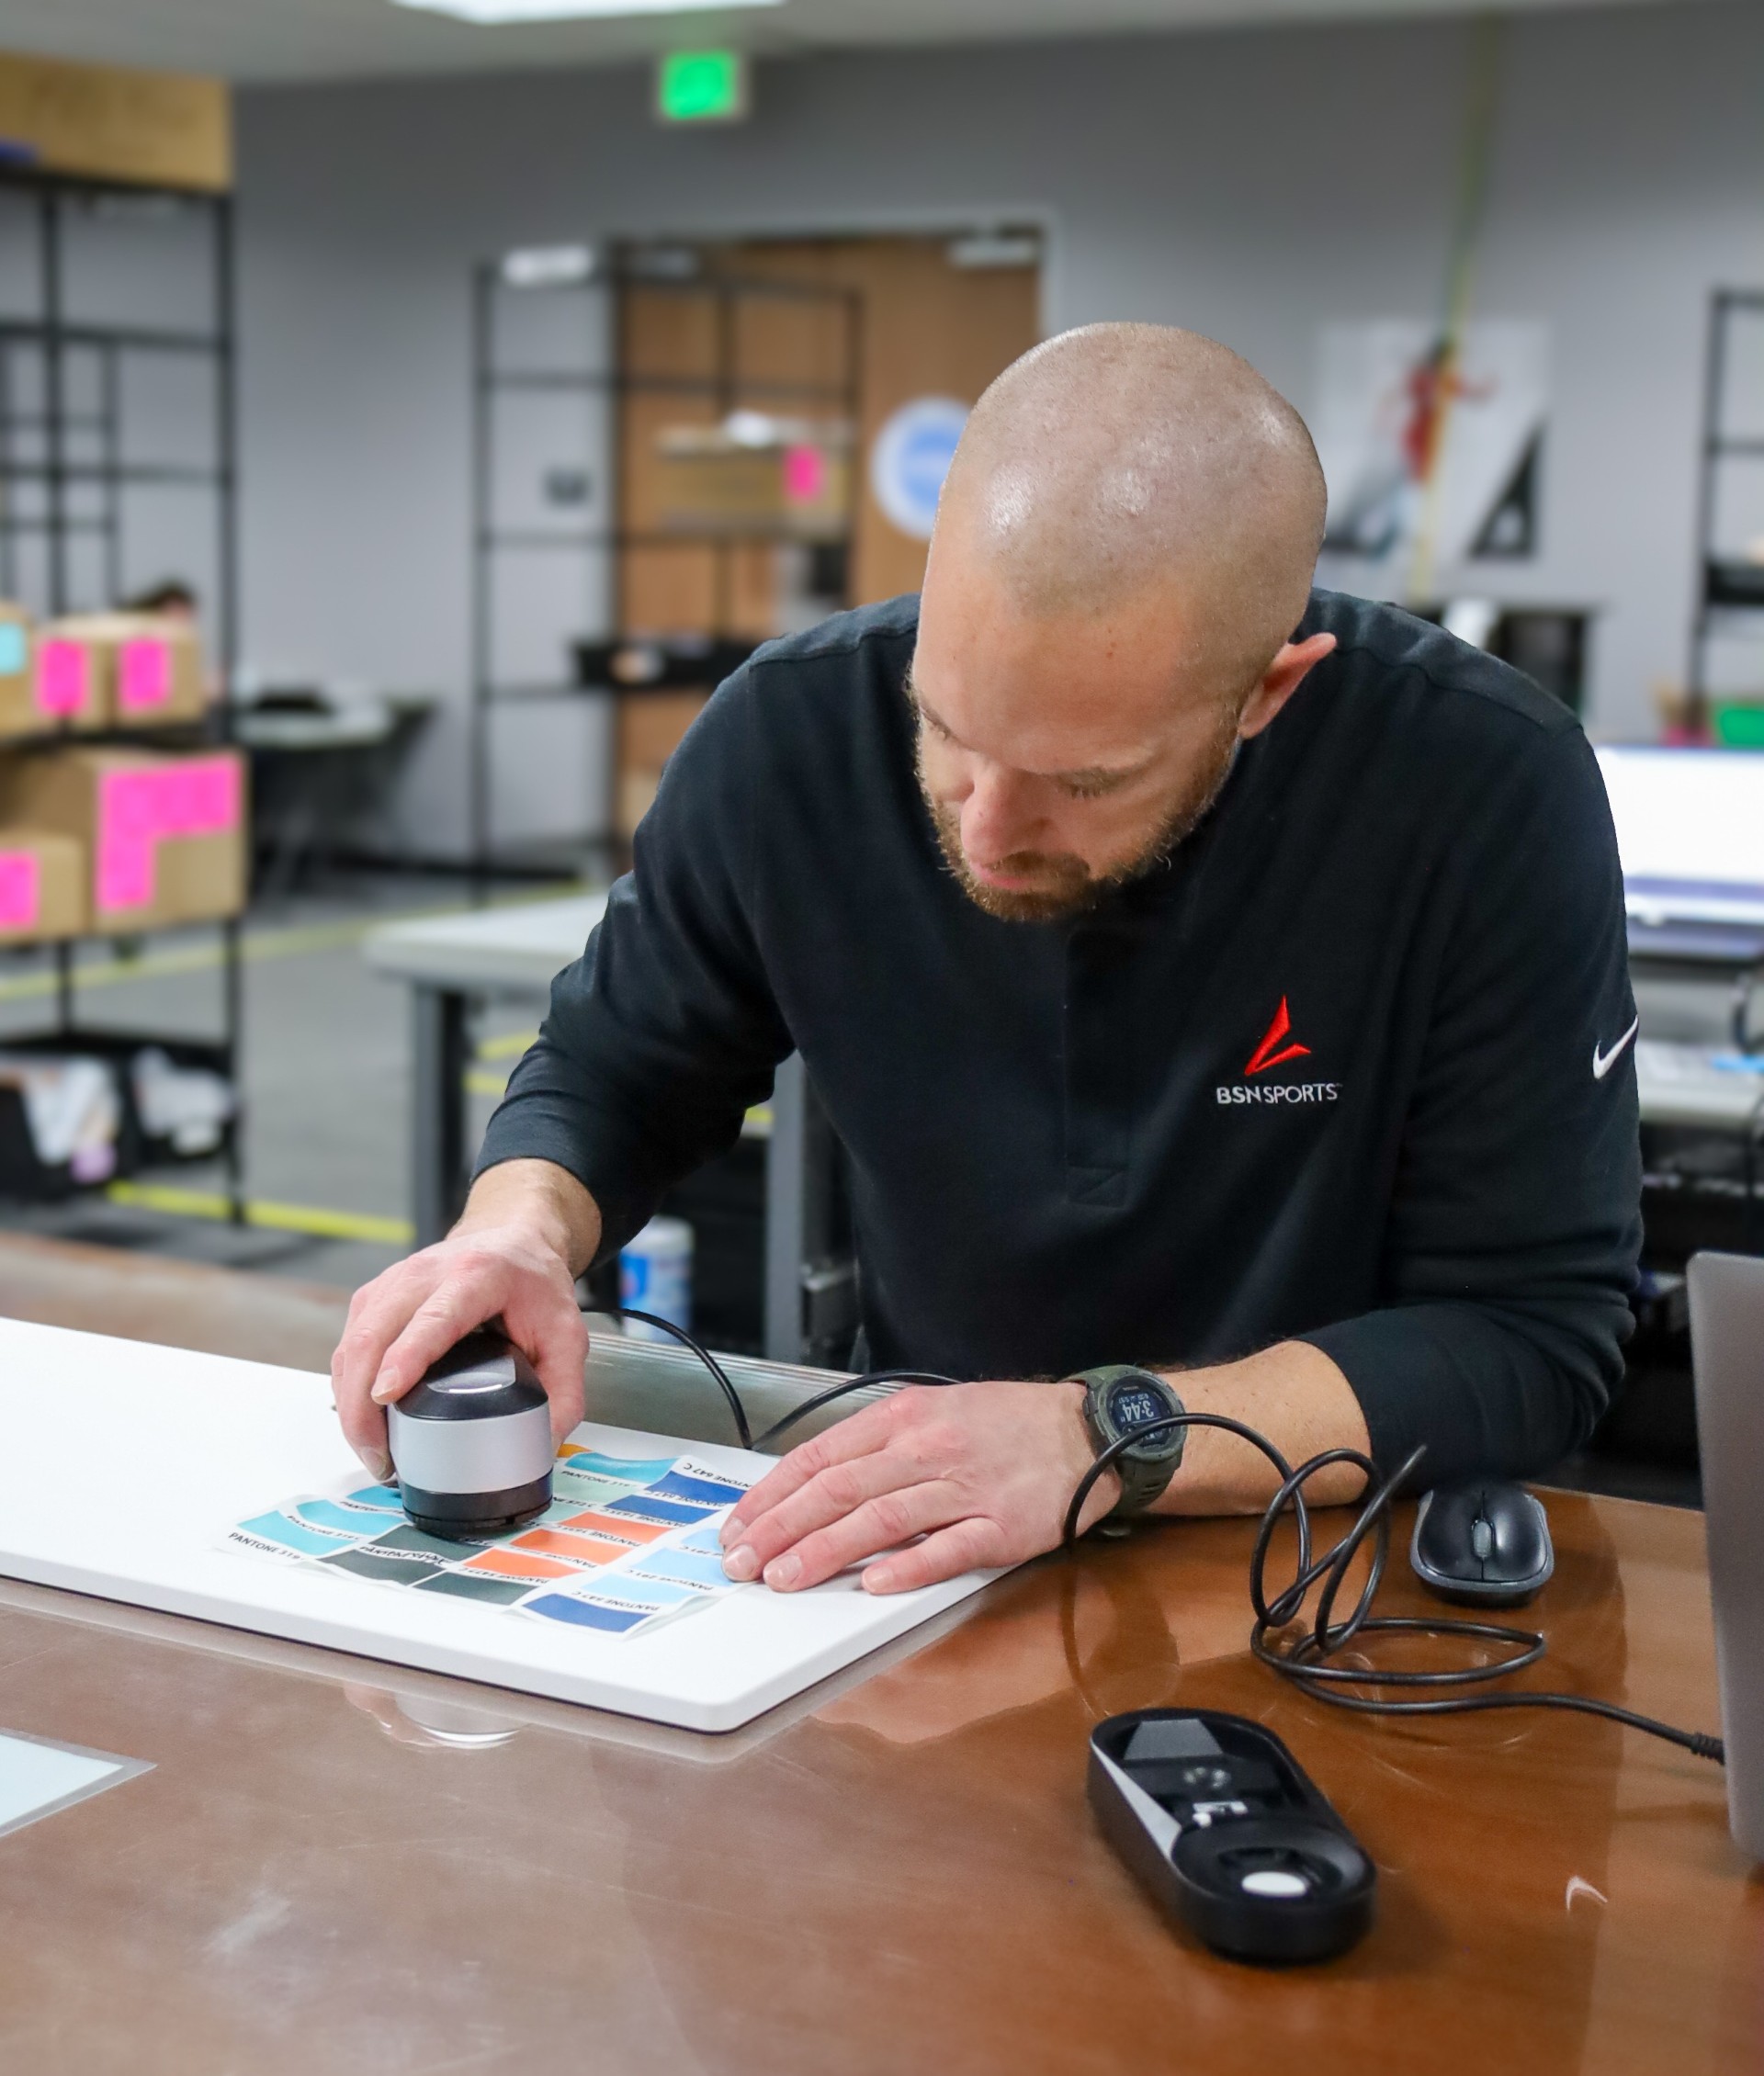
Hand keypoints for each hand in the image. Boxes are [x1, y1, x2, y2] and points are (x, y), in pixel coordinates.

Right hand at [331, 1161, 595, 1481]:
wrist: (512, 1241)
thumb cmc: (533, 1284)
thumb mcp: (568, 1333)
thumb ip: (565, 1390)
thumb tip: (544, 1443)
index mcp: (476, 1276)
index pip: (433, 1318)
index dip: (405, 1357)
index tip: (386, 1395)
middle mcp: (424, 1273)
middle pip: (374, 1335)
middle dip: (363, 1403)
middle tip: (380, 1456)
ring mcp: (392, 1282)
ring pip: (352, 1344)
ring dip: (350, 1403)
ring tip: (373, 1450)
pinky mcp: (374, 1297)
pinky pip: (347, 1345)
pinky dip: (347, 1388)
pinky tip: (364, 1420)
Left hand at [718, 1381, 1121, 1595]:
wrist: (1085, 1431)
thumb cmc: (1005, 1426)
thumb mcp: (931, 1412)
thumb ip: (875, 1446)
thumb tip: (811, 1483)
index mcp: (903, 1419)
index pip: (820, 1457)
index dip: (772, 1494)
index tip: (739, 1525)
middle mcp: (927, 1450)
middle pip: (838, 1489)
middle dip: (781, 1527)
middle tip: (743, 1561)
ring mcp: (964, 1489)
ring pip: (880, 1519)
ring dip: (825, 1551)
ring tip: (785, 1577)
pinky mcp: (1001, 1526)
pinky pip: (947, 1548)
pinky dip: (907, 1567)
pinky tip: (873, 1584)